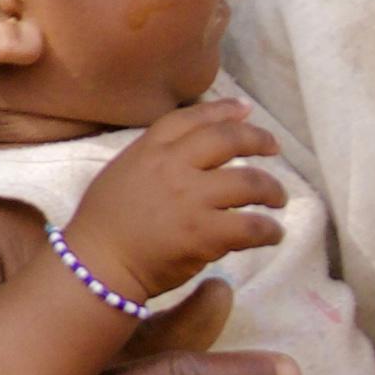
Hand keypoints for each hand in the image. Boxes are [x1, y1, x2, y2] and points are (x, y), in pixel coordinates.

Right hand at [63, 98, 285, 309]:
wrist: (95, 265)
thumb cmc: (104, 223)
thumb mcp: (123, 171)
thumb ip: (156, 155)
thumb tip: (194, 144)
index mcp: (151, 147)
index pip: (196, 117)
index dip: (226, 110)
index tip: (247, 110)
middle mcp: (173, 165)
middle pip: (229, 140)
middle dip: (259, 140)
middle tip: (275, 149)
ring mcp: (190, 199)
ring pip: (249, 182)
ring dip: (272, 189)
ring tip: (279, 198)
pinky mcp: (203, 234)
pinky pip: (251, 227)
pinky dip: (269, 230)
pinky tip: (273, 234)